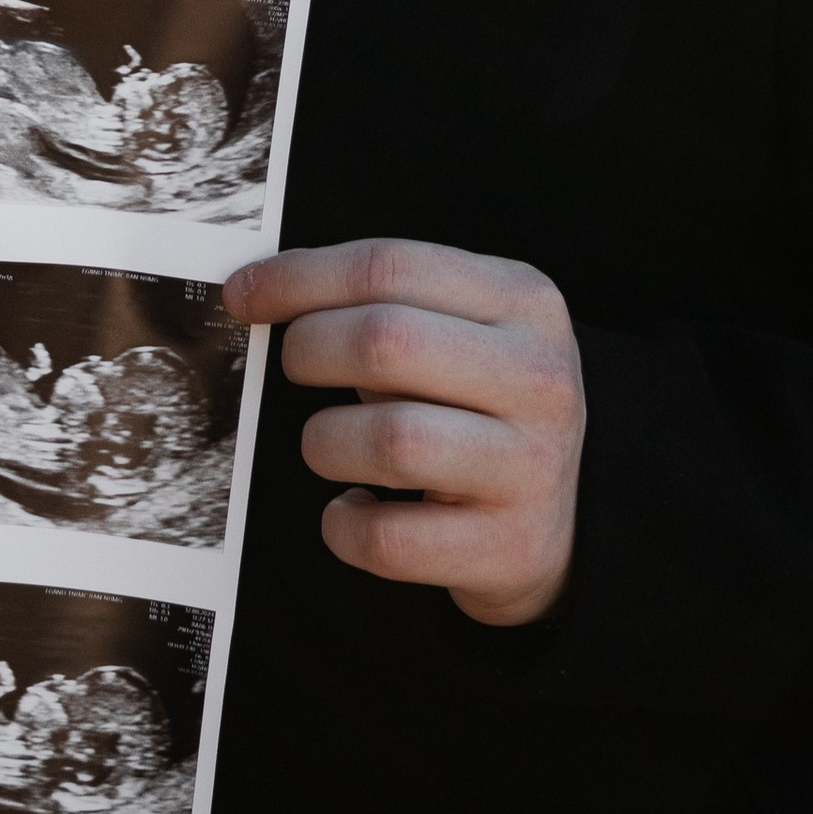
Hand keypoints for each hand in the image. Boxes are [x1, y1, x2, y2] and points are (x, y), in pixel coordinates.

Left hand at [222, 239, 583, 628]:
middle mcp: (537, 378)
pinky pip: (387, 537)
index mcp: (523, 302)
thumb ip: (384, 303)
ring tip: (333, 445)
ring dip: (327, 442)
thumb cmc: (483, 409)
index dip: (298, 278)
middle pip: (385, 341)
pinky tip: (354, 507)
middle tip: (296, 368)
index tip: (243, 293)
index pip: (390, 268)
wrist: (569, 519)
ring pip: (388, 440)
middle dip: (309, 351)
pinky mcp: (507, 545)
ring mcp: (530, 465)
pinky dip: (344, 525)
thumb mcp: (464, 332)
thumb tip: (260, 291)